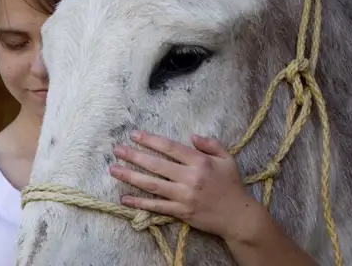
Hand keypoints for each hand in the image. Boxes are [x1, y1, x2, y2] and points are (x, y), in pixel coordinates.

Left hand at [109, 130, 261, 241]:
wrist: (238, 217)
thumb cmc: (231, 185)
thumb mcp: (227, 158)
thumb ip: (210, 144)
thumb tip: (191, 136)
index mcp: (199, 162)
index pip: (169, 147)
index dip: (150, 140)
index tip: (134, 134)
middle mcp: (189, 178)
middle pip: (156, 165)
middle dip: (134, 155)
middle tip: (116, 149)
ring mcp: (184, 196)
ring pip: (152, 185)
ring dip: (131, 176)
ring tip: (114, 169)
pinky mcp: (181, 212)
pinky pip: (157, 206)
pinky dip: (140, 203)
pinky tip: (125, 198)